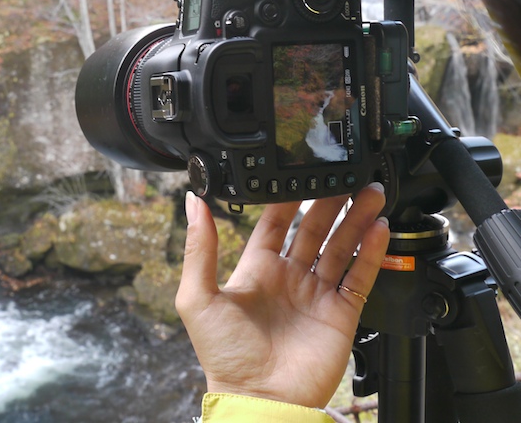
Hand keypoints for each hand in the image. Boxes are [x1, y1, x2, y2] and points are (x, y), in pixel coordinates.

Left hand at [177, 184, 388, 407]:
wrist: (260, 401)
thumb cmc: (224, 355)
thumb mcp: (199, 296)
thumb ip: (199, 248)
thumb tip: (194, 201)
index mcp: (256, 270)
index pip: (275, 223)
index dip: (288, 198)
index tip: (299, 172)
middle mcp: (289, 278)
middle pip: (314, 229)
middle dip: (330, 202)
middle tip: (344, 176)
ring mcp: (317, 295)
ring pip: (341, 247)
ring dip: (356, 220)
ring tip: (371, 192)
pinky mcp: (341, 313)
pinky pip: (360, 276)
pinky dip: (372, 251)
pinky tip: (378, 227)